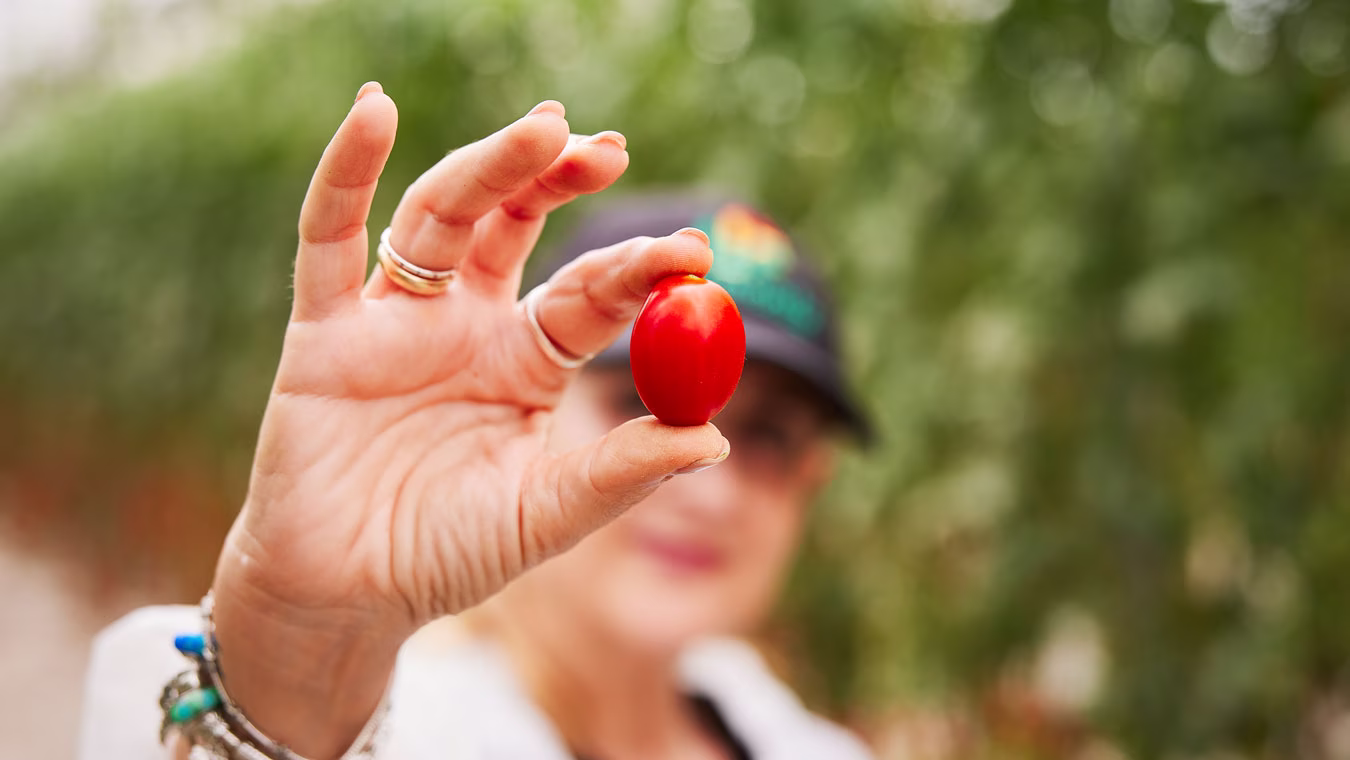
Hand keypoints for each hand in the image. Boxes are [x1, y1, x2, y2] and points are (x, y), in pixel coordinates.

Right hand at [208, 84, 727, 756]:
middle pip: (516, 224)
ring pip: (442, 217)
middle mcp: (467, 325)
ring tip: (544, 129)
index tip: (693, 251)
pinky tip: (373, 113)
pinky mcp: (324, 330)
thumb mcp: (546, 514)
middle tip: (607, 149)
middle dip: (558, 180)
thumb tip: (717, 440)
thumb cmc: (446, 556)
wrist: (345, 599)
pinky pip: (328, 239)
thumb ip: (620, 473)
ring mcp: (397, 320)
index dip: (638, 266)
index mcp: (528, 361)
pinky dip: (345, 175)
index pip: (589, 293)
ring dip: (489, 166)